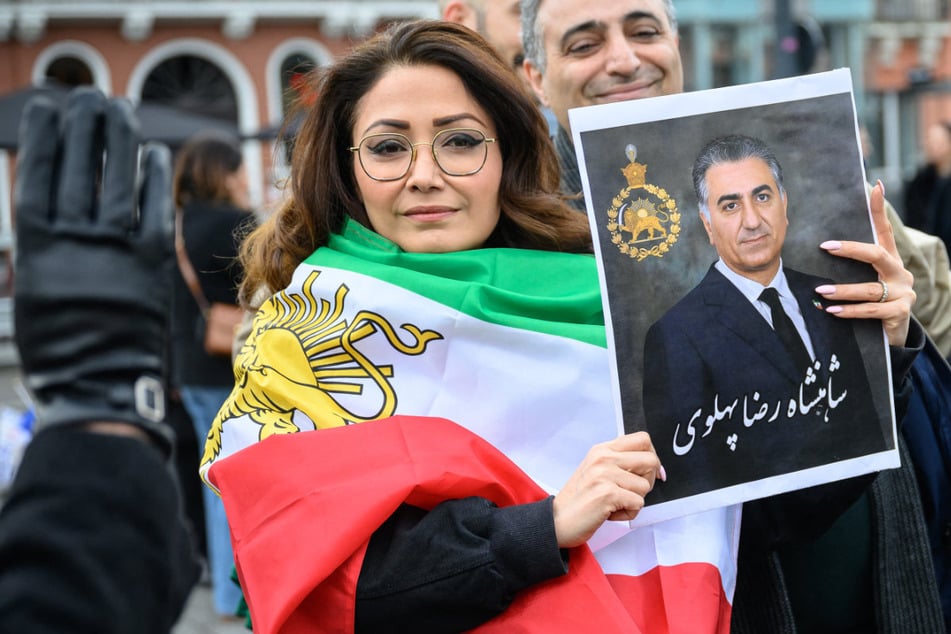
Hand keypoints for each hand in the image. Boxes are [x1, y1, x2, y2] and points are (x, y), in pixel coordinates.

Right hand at [14, 87, 174, 452]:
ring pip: (116, 182)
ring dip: (119, 142)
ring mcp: (117, 252)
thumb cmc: (60, 350)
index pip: (41, 178)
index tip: (50, 109)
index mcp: (38, 249)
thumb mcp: (33, 295)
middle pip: (80, 170)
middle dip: (84, 128)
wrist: (102, 389)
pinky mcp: (153, 264)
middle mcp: (77, 243)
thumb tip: (51, 210)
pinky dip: (153, 181)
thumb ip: (41, 250)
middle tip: (89, 96)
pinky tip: (154, 154)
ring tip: (119, 109)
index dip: (47, 140)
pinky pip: (153, 211)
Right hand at [552, 432, 661, 547]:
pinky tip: (610, 513)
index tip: (650, 472)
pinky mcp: (607, 493)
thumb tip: (653, 465)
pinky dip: (628, 513)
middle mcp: (603, 458)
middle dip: (649, 480)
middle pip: (651, 460)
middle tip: (632, 492)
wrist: (557, 521)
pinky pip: (638, 503)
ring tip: (614, 504)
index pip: (642, 439)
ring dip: (635, 501)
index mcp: (602, 449)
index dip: (653, 456)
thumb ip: (619, 462)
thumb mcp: (596, 470)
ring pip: (645, 486)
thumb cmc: (579, 500)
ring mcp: (604, 474)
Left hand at [816, 180, 915, 345]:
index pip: (884, 230)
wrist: (891, 334)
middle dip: (851, 249)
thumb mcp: (864, 280)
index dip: (879, 209)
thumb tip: (820, 245)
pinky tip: (831, 311)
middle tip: (825, 246)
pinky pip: (871, 310)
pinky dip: (850, 311)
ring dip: (842, 290)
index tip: (874, 186)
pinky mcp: (900, 312)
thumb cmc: (872, 301)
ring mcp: (903, 292)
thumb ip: (852, 265)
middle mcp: (899, 272)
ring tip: (820, 291)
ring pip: (869, 288)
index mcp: (890, 259)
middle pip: (876, 254)